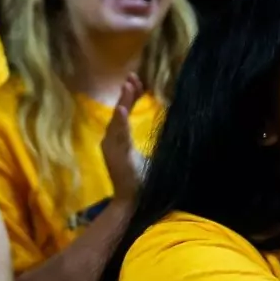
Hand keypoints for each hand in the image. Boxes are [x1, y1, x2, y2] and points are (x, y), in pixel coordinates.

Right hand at [102, 73, 146, 203]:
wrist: (132, 203)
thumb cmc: (142, 183)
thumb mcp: (147, 158)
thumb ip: (147, 142)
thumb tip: (168, 127)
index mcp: (118, 141)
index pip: (123, 114)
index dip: (129, 98)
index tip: (137, 81)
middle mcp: (111, 142)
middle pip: (119, 113)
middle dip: (125, 94)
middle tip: (132, 76)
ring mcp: (112, 149)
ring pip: (117, 121)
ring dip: (123, 102)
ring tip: (128, 86)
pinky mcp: (117, 156)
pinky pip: (118, 135)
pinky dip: (120, 121)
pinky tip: (121, 109)